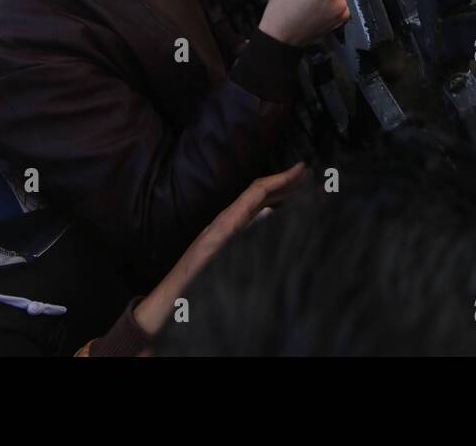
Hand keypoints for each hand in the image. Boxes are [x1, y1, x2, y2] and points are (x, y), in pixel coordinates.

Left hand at [131, 163, 308, 337]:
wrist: (164, 308)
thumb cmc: (187, 291)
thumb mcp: (214, 263)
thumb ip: (237, 237)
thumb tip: (268, 213)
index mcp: (224, 225)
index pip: (256, 192)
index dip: (281, 178)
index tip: (302, 168)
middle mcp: (223, 225)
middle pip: (257, 195)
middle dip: (284, 184)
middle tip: (311, 177)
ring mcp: (222, 234)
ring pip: (255, 208)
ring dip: (279, 198)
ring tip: (302, 194)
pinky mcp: (222, 246)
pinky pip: (250, 222)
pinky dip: (269, 214)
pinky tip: (279, 218)